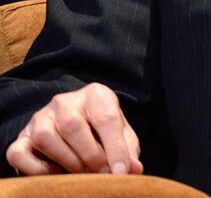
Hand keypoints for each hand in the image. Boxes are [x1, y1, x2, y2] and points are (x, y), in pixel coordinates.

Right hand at [6, 83, 142, 175]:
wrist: (75, 121)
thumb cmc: (102, 129)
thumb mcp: (121, 133)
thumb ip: (128, 150)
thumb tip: (133, 169)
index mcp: (96, 95)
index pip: (106, 118)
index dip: (115, 149)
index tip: (121, 173)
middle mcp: (64, 101)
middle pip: (72, 126)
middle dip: (90, 156)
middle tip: (102, 175)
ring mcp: (40, 117)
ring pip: (45, 138)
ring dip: (67, 162)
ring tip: (83, 174)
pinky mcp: (23, 136)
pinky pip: (19, 153)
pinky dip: (36, 169)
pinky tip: (56, 173)